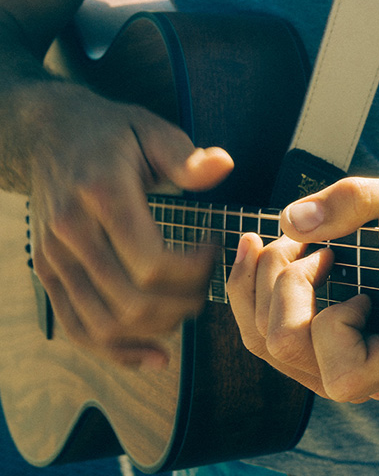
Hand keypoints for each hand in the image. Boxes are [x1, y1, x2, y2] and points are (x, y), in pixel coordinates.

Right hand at [26, 83, 232, 367]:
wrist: (46, 134)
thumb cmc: (109, 133)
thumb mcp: (151, 130)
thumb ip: (185, 156)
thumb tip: (223, 167)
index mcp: (101, 196)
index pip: (151, 263)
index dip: (194, 271)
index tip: (214, 250)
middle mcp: (71, 233)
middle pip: (130, 301)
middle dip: (181, 304)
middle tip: (207, 285)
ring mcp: (55, 258)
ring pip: (104, 323)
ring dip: (155, 329)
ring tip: (187, 311)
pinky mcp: (49, 273)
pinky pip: (77, 327)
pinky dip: (116, 350)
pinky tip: (152, 356)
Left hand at [227, 177, 378, 402]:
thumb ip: (354, 203)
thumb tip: (291, 223)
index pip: (345, 374)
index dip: (335, 317)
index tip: (349, 269)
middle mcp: (371, 376)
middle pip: (288, 347)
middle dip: (285, 280)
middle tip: (312, 243)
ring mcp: (336, 367)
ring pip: (262, 341)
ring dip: (264, 279)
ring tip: (290, 242)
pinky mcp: (309, 351)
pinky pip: (256, 333)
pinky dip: (247, 286)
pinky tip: (254, 247)